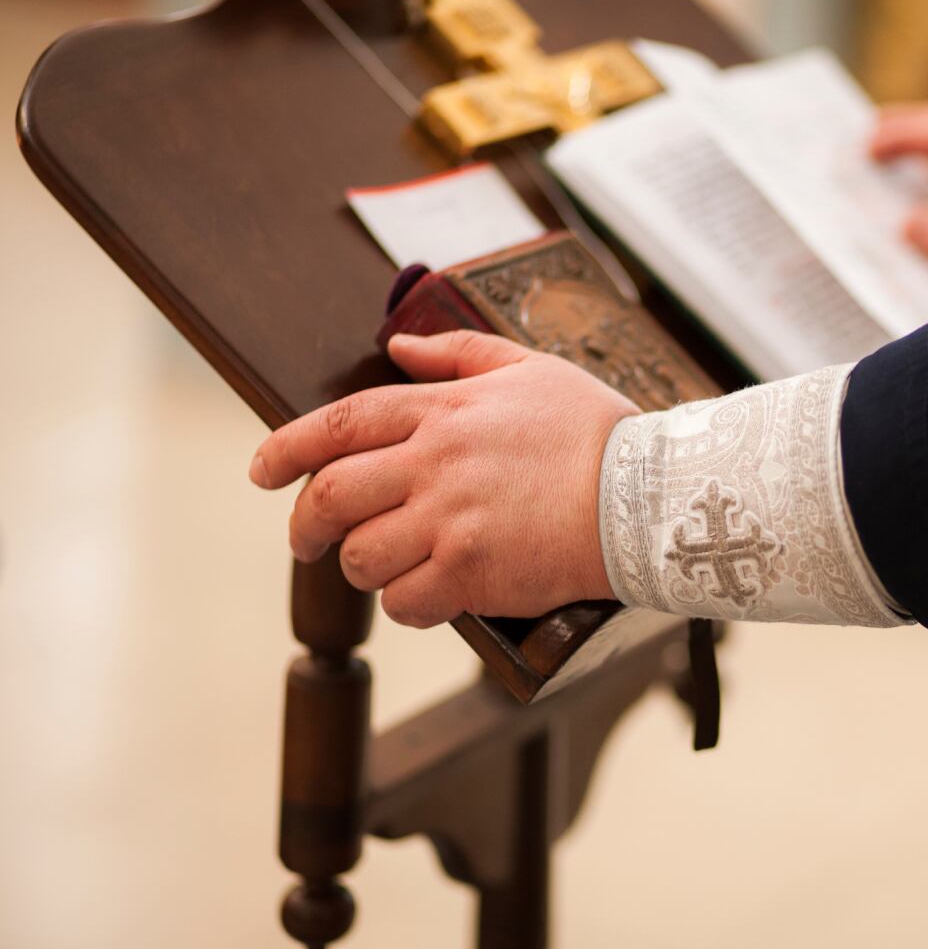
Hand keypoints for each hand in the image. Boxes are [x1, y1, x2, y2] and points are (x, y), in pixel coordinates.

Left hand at [249, 331, 638, 626]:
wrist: (646, 495)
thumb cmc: (593, 432)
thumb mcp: (529, 368)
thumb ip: (456, 354)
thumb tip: (396, 344)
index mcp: (442, 412)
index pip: (339, 425)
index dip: (286, 448)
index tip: (260, 471)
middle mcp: (434, 464)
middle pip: (331, 497)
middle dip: (303, 525)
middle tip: (304, 540)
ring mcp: (450, 521)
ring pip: (361, 557)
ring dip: (362, 567)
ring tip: (386, 567)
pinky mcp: (473, 574)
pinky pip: (406, 602)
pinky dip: (406, 604)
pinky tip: (428, 595)